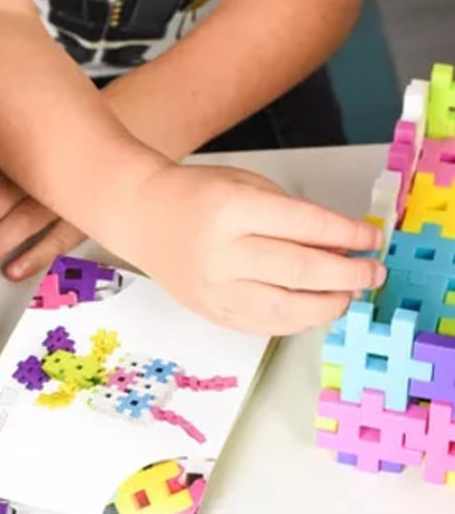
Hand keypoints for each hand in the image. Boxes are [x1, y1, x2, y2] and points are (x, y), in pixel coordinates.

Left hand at [0, 154, 83, 279]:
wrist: (108, 146)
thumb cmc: (57, 151)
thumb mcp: (21, 147)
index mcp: (16, 153)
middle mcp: (34, 174)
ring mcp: (60, 197)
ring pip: (21, 222)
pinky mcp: (83, 219)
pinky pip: (57, 240)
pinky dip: (34, 257)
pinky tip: (13, 272)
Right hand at [127, 164, 386, 335]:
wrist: (142, 217)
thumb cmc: (198, 197)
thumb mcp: (249, 188)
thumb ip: (294, 217)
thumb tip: (342, 249)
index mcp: (233, 210)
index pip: (307, 227)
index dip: (349, 235)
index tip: (372, 239)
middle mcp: (222, 253)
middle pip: (301, 272)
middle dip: (348, 275)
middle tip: (371, 273)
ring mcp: (214, 289)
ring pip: (285, 311)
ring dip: (326, 306)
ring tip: (345, 295)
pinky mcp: (211, 311)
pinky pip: (263, 326)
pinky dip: (296, 321)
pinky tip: (312, 308)